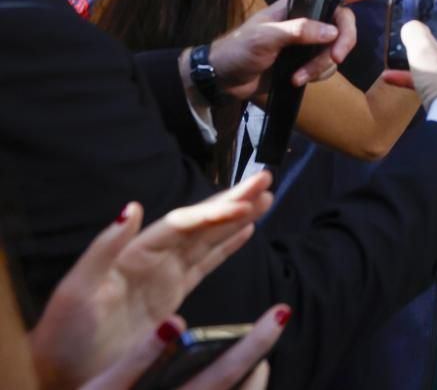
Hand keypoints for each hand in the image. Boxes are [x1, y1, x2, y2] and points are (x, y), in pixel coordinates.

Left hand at [30, 173, 274, 389]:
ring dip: (236, 218)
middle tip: (265, 179)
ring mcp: (163, 278)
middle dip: (233, 202)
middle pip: (200, 224)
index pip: (182, 225)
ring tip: (265, 197)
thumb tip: (129, 208)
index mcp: (133, 255)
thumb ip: (103, 249)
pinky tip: (247, 231)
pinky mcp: (170, 298)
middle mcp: (152, 260)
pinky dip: (227, 246)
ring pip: (208, 239)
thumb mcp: (77, 291)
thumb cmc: (63, 336)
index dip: (213, 213)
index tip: (244, 202)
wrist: (59, 374)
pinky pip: (205, 265)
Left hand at [205, 0, 387, 98]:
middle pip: (343, 25)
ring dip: (322, 67)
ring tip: (298, 77)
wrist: (223, 79)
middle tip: (335, 59)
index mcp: (299, 5)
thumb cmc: (239, 48)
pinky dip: (316, 76)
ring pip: (336, 50)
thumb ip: (299, 30)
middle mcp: (309, 21)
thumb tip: (331, 33)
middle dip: (342, 43)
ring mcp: (309, 43)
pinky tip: (295, 81)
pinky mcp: (306, 64)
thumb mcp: (266, 36)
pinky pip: (327, 68)